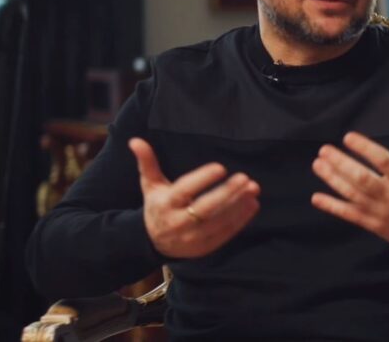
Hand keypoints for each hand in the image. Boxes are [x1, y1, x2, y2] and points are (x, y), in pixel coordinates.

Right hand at [129, 138, 260, 257]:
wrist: (154, 242)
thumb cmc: (158, 205)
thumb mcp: (151, 185)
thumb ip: (147, 163)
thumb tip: (136, 140)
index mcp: (165, 204)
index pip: (184, 191)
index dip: (202, 179)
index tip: (221, 167)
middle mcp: (177, 223)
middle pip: (204, 209)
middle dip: (226, 193)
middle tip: (245, 178)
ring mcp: (192, 238)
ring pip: (218, 222)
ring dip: (238, 206)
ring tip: (253, 189)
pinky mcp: (204, 247)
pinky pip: (225, 234)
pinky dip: (241, 220)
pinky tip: (252, 204)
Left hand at [311, 130, 388, 248]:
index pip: (384, 162)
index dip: (366, 149)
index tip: (348, 137)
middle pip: (363, 179)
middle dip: (341, 164)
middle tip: (324, 150)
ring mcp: (380, 212)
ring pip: (353, 195)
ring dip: (333, 180)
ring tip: (318, 164)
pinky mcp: (373, 224)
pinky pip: (350, 215)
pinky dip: (332, 207)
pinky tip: (316, 198)